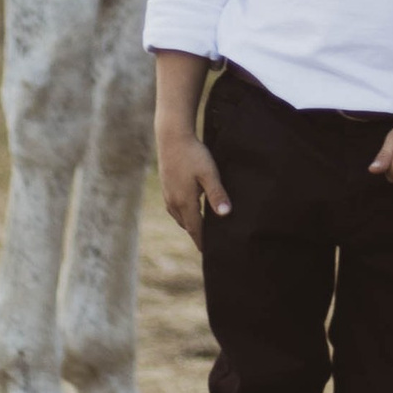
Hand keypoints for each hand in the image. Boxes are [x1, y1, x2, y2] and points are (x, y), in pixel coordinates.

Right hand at [158, 122, 231, 243]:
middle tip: (209, 245)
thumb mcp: (209, 173)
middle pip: (187, 225)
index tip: (210, 254)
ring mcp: (168, 195)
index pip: (196, 229)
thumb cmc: (193, 155)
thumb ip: (217, 194)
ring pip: (180, 217)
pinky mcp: (166, 187)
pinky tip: (191, 210)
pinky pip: (175, 208)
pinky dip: (184, 214)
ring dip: (191, 224)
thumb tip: (225, 215)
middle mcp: (174, 202)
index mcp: (185, 202)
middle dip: (197, 235)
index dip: (203, 242)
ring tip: (202, 230)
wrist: (172, 138)